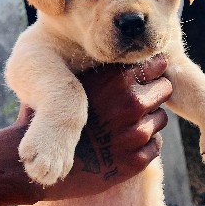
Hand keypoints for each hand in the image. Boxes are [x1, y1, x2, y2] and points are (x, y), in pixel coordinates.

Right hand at [16, 54, 171, 201]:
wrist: (40, 160)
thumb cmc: (53, 115)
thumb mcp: (74, 81)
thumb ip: (103, 67)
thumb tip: (123, 44)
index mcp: (117, 79)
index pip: (158, 65)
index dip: (150, 70)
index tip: (142, 76)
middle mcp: (130, 104)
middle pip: (164, 90)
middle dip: (152, 95)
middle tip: (131, 104)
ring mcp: (135, 134)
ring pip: (160, 119)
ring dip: (147, 121)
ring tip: (120, 126)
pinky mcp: (135, 161)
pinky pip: (155, 145)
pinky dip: (143, 146)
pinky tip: (119, 145)